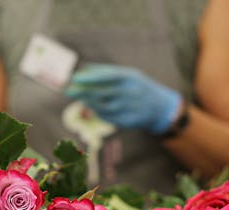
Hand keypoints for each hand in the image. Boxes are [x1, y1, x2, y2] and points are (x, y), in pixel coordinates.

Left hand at [65, 64, 181, 133]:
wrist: (161, 108)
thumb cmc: (139, 87)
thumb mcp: (128, 75)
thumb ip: (106, 72)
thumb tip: (84, 69)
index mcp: (131, 78)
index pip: (108, 76)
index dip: (90, 78)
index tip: (75, 78)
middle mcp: (130, 93)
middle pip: (102, 92)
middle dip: (83, 92)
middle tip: (67, 90)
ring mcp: (129, 108)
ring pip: (103, 107)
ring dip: (88, 102)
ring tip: (78, 97)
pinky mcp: (127, 121)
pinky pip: (107, 117)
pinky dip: (97, 111)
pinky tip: (92, 107)